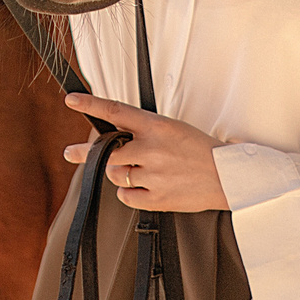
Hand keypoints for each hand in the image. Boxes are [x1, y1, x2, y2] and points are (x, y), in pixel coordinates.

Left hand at [62, 94, 230, 213]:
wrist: (228, 177)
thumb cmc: (201, 151)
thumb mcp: (173, 129)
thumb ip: (144, 131)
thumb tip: (114, 138)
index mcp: (156, 126)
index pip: (115, 111)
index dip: (90, 105)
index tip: (71, 101)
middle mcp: (151, 148)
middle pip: (107, 151)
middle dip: (90, 153)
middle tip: (74, 153)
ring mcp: (153, 174)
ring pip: (115, 175)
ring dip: (121, 174)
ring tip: (143, 172)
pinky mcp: (156, 198)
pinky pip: (125, 197)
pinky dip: (130, 194)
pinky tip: (147, 187)